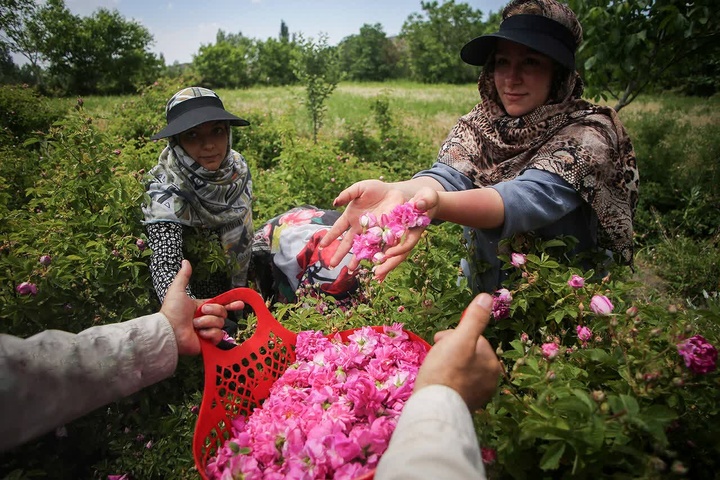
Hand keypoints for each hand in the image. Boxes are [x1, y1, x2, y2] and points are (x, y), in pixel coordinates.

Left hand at [160, 260, 243, 354]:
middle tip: (200, 312)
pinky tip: (200, 334)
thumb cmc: (172, 311)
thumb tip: (185, 261)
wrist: (169, 331)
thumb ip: (184, 276)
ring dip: (207, 322)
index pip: (221, 304)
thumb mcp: (177, 290)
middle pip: (222, 312)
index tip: (240, 303)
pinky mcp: (208, 342)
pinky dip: (209, 333)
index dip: (231, 304)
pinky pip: (218, 335)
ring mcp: (207, 331)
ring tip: (194, 325)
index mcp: (202, 308)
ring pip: (220, 323)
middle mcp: (206, 319)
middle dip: (212, 311)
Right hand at [318, 180, 405, 266]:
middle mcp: (358, 227)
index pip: (337, 229)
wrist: (395, 193)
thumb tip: (335, 202)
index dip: (329, 237)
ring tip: (350, 271)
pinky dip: (373, 255)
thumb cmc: (376, 189)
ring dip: (355, 260)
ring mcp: (370, 233)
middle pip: (347, 243)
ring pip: (360, 248)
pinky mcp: (383, 235)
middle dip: (339, 254)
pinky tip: (369, 264)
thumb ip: (348, 194)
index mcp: (350, 217)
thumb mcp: (360, 188)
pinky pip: (377, 246)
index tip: (321, 246)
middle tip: (331, 265)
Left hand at [371, 187, 439, 279]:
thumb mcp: (428, 196)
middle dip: (389, 264)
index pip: (408, 243)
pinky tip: (367, 261)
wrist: (423, 201)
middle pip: (398, 255)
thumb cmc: (427, 198)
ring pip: (390, 254)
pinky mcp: (391, 235)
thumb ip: (425, 200)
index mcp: (416, 231)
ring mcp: (399, 238)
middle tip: (377, 274)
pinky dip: (375, 254)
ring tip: (373, 275)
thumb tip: (420, 204)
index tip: (388, 253)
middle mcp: (407, 238)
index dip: (399, 249)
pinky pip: (383, 246)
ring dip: (382, 264)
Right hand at [414, 293, 501, 410]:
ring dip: (446, 364)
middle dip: (450, 350)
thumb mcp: (460, 339)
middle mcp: (490, 381)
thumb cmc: (445, 371)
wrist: (432, 407)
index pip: (473, 339)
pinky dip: (446, 380)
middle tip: (434, 357)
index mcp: (492, 364)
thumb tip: (487, 297)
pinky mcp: (464, 404)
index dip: (454, 336)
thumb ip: (474, 319)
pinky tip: (436, 382)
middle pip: (467, 354)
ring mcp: (477, 394)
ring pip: (460, 368)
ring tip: (433, 369)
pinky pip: (455, 383)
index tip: (440, 341)